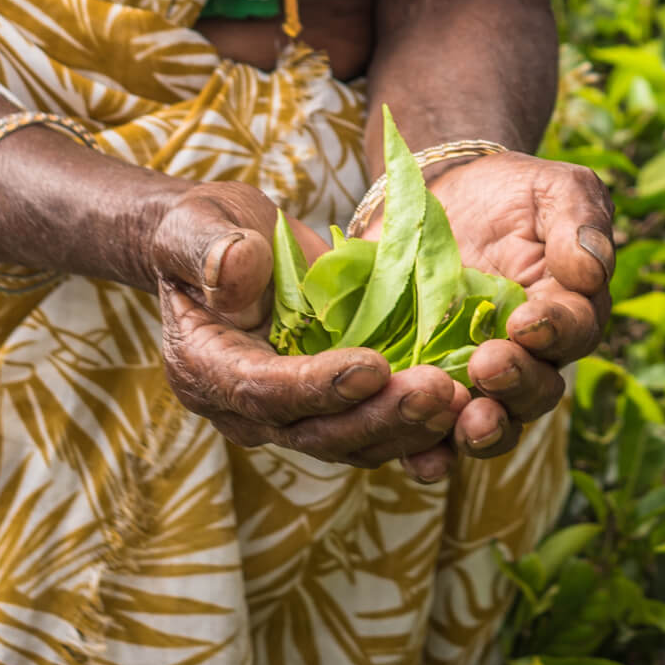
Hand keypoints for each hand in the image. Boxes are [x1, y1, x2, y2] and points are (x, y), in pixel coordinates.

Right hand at [150, 181, 471, 480]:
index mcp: (206, 369)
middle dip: (380, 416)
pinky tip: (467, 408)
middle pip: (317, 433)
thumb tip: (233, 270)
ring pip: (355, 441)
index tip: (373, 366)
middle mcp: (248, 409)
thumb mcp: (196, 223)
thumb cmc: (206, 232)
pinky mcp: (334, 406)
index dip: (318, 385)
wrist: (226, 248)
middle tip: (438, 392)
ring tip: (463, 401)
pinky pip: (378, 429)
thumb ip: (210, 247)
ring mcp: (295, 414)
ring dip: (410, 428)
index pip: (262, 391)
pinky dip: (420, 427)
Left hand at [368, 152, 613, 462]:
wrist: (442, 195)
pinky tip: (416, 458)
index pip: (575, 331)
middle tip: (489, 365)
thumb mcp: (553, 188)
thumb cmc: (512, 192)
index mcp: (568, 313)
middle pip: (537, 392)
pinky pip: (433, 434)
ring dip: (480, 432)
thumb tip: (593, 269)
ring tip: (465, 423)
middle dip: (516, 385)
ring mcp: (477, 380)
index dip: (555, 331)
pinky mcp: (426, 388)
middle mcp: (531, 359)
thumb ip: (579, 220)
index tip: (527, 320)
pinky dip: (429, 453)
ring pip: (492, 424)